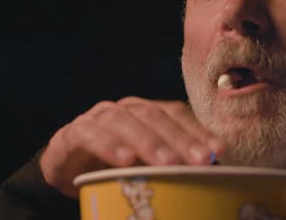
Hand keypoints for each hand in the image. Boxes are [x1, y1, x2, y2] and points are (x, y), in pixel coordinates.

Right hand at [39, 96, 225, 197]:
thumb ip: (172, 164)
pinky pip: (92, 135)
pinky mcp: (74, 132)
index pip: (177, 114)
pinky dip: (110, 146)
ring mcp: (99, 117)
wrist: (67, 167)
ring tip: (168, 163)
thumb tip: (212, 176)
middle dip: (180, 139)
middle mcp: (126, 109)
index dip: (198, 130)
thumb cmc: (115, 166)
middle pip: (156, 116)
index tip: (218, 151)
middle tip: (199, 161)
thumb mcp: (147, 165)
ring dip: (149, 142)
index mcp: (147, 112)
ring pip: (126, 121)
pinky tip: (126, 161)